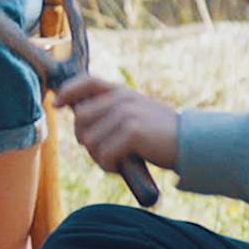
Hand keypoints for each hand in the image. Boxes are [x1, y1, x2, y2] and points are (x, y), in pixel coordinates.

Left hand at [54, 72, 180, 181]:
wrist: (192, 144)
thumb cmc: (160, 135)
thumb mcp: (136, 113)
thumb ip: (111, 110)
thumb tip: (78, 116)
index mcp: (122, 92)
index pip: (87, 82)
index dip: (68, 92)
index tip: (57, 104)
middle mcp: (122, 98)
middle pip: (81, 119)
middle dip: (85, 140)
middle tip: (104, 153)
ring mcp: (126, 113)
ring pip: (90, 140)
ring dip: (99, 157)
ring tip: (117, 160)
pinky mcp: (132, 131)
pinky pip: (104, 154)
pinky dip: (109, 166)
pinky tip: (122, 166)